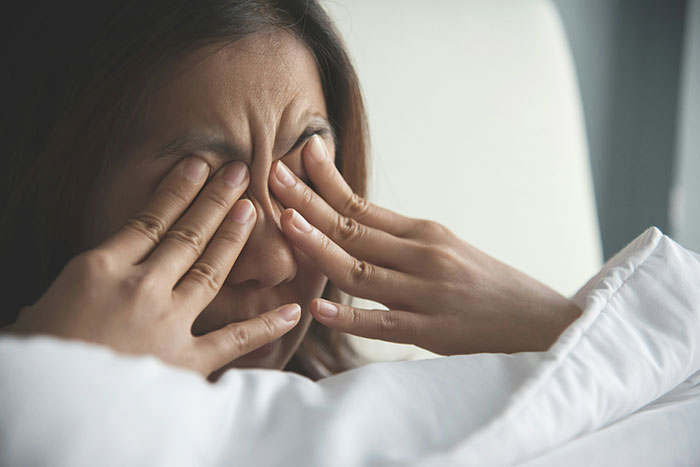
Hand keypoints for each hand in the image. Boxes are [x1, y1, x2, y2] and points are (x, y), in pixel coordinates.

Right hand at [8, 157, 300, 375]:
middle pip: (186, 235)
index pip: (148, 220)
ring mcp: (167, 322)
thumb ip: (76, 291)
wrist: (51, 408)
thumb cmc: (39, 359)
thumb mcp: (42, 311)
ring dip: (234, 238)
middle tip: (239, 172)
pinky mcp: (186, 361)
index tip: (199, 166)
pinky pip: (235, 339)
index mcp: (100, 269)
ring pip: (211, 270)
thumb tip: (77, 286)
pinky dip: (266, 325)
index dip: (178, 190)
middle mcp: (140, 287)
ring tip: (253, 209)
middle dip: (215, 201)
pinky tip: (292, 309)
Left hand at [269, 136, 581, 354]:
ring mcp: (426, 293)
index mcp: (424, 233)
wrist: (538, 320)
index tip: (299, 154)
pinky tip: (317, 306)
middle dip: (309, 201)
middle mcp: (423, 255)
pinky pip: (382, 323)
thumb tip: (350, 223)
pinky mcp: (431, 331)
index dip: (327, 181)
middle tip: (272, 175)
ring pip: (361, 270)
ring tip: (285, 223)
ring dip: (320, 245)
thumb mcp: (445, 248)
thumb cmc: (485, 283)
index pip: (363, 204)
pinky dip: (349, 315)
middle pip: (354, 228)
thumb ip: (398, 239)